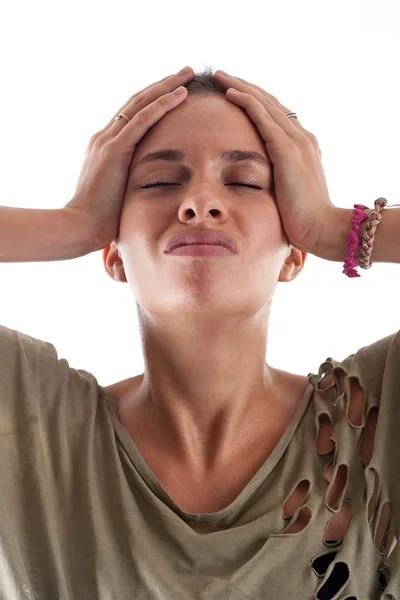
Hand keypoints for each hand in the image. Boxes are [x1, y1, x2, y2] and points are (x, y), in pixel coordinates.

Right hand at [65, 67, 193, 250]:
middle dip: (162, 85)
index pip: (132, 115)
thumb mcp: (118, 195)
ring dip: (166, 87)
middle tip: (186, 72)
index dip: (153, 100)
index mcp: (105, 147)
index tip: (174, 91)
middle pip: (137, 101)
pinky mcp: (114, 150)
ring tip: (188, 74)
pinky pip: (142, 120)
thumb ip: (130, 184)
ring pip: (141, 104)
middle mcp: (105, 137)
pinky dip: (162, 105)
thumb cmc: (100, 220)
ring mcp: (108, 141)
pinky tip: (180, 94)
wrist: (79, 227)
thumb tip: (148, 191)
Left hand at [214, 70, 335, 254]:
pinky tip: (229, 93)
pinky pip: (262, 116)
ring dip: (241, 87)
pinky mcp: (286, 149)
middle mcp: (301, 137)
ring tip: (221, 76)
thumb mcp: (289, 193)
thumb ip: (279, 180)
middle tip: (223, 75)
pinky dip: (246, 101)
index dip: (255, 101)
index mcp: (302, 146)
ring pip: (264, 103)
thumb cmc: (302, 219)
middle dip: (246, 86)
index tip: (235, 92)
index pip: (276, 115)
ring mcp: (296, 140)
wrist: (320, 227)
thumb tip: (263, 185)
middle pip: (269, 102)